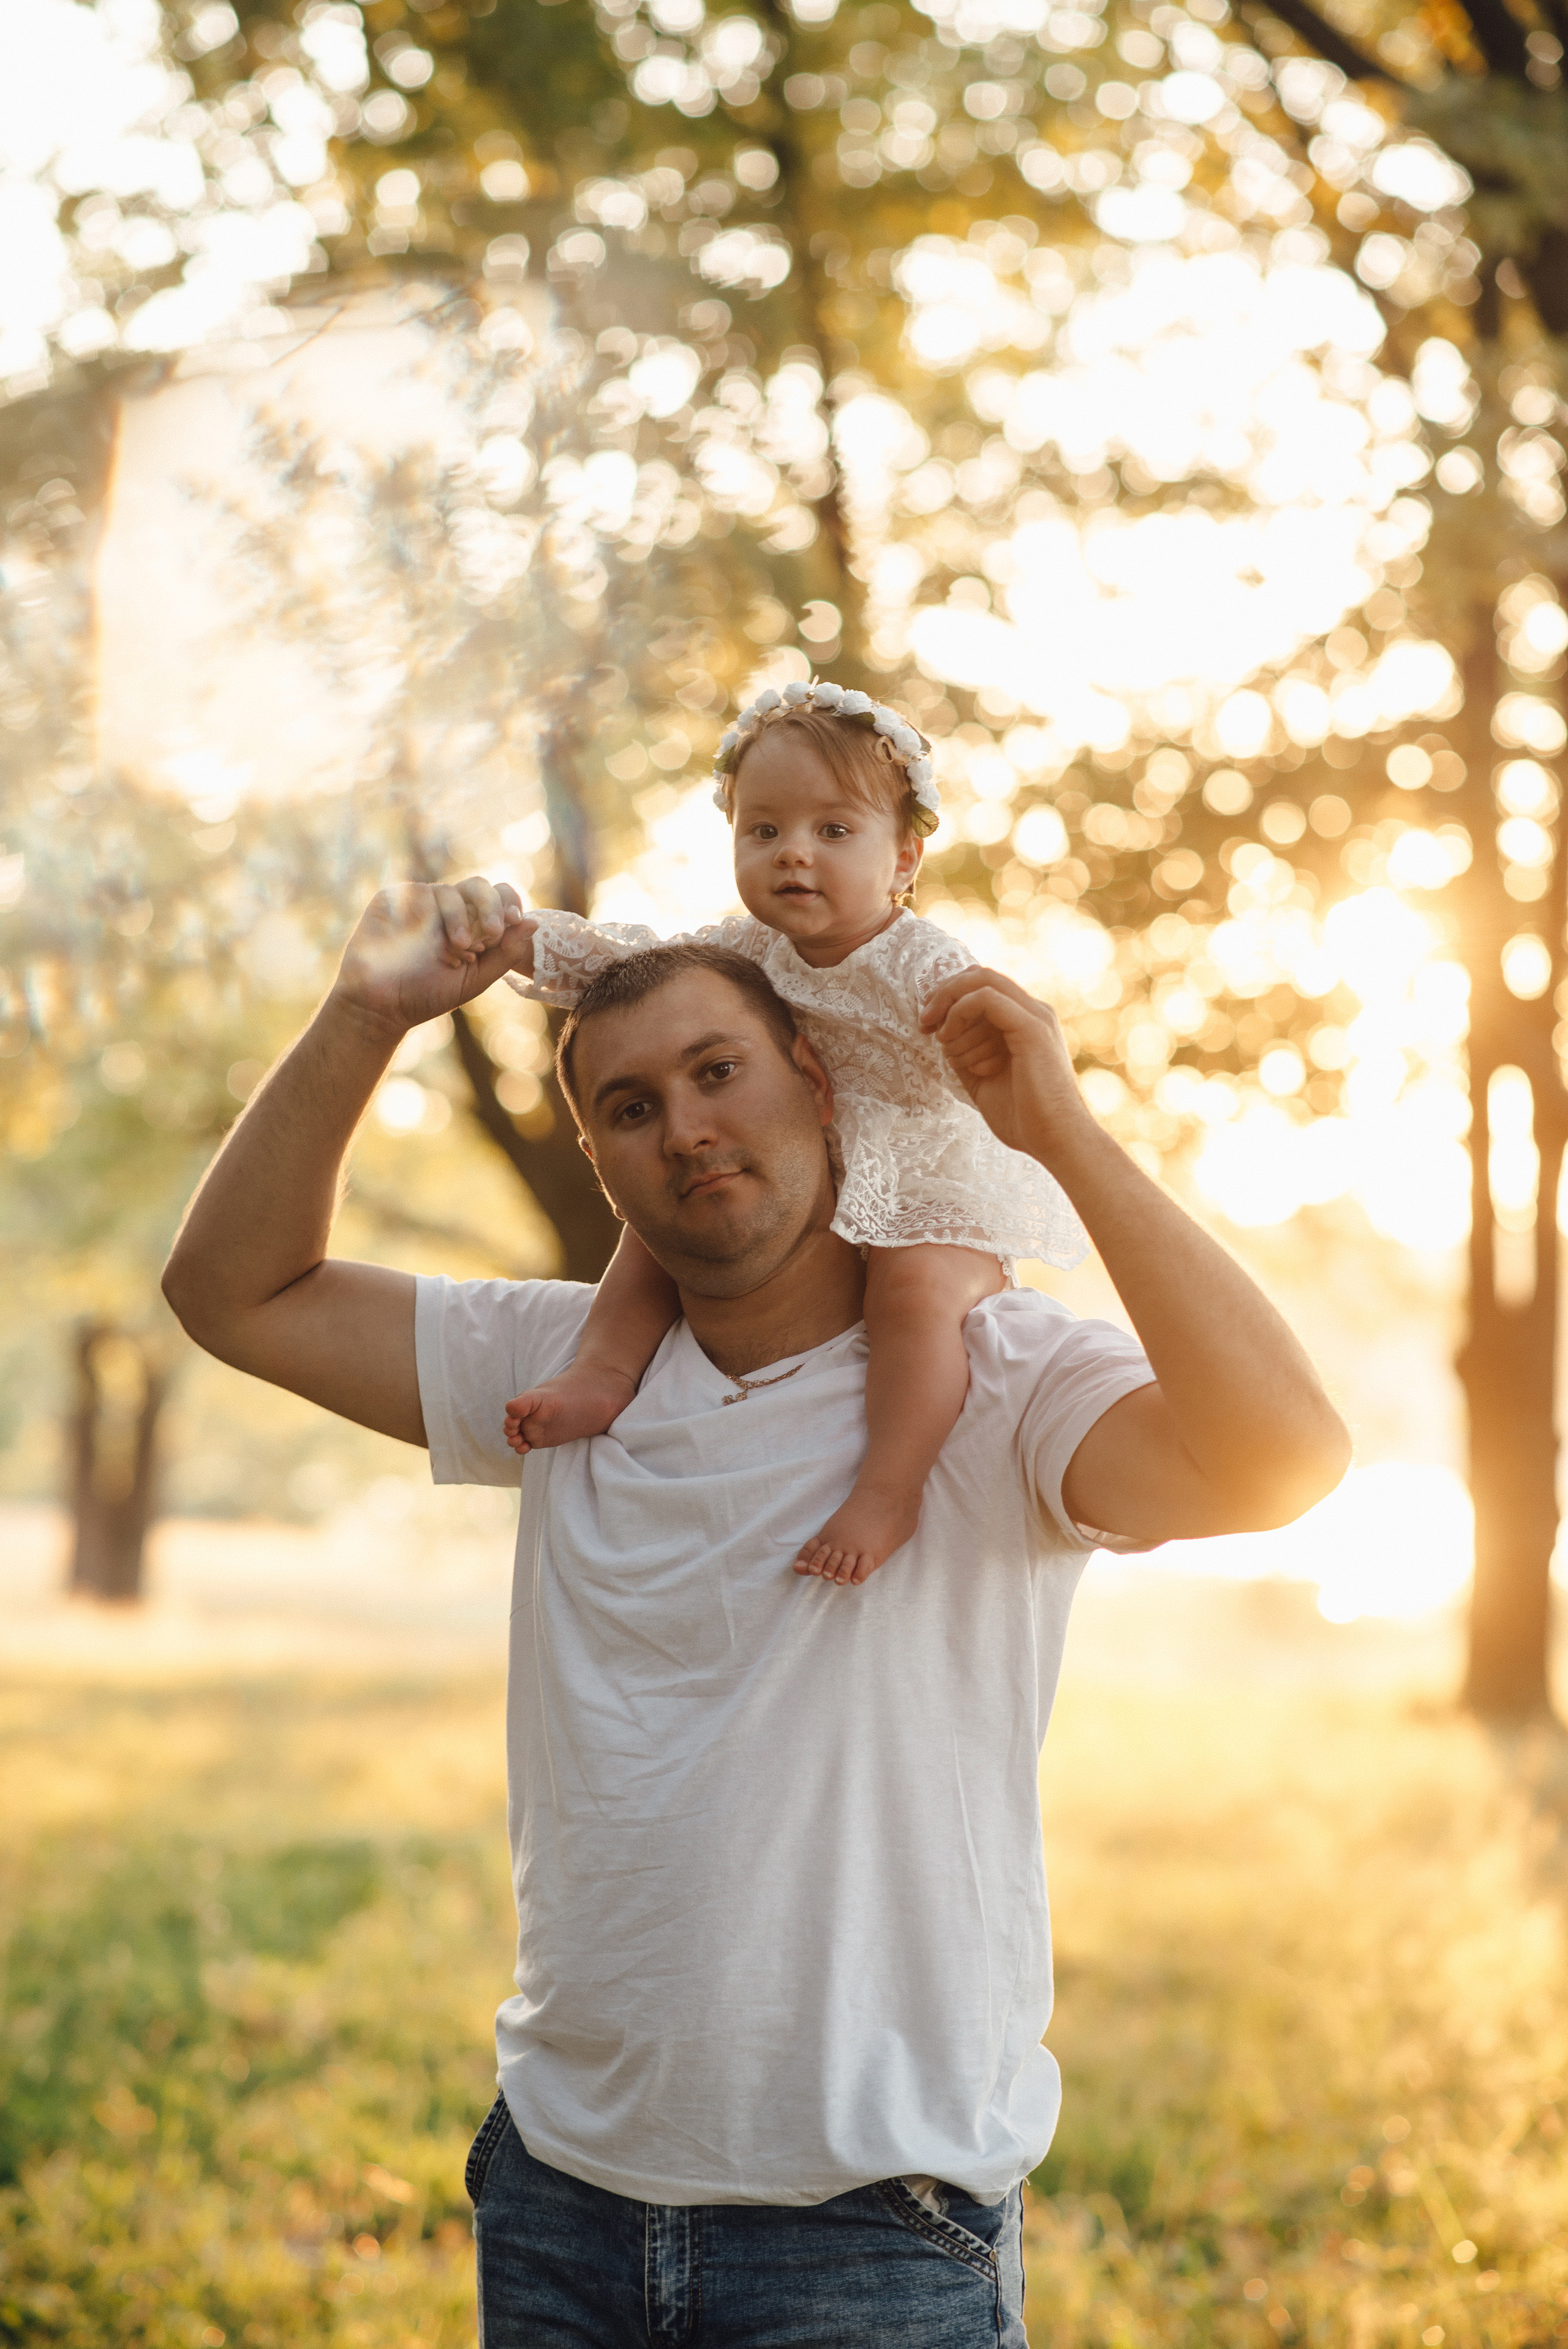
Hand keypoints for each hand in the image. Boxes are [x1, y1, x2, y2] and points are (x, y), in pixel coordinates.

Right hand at [331, 880, 535, 1034]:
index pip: (498, 898)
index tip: (516, 920)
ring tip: (459, 950)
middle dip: (490, 906)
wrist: (381, 1007)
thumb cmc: (428, 994)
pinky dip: (428, 916)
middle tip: (492, 932)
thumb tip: (535, 922)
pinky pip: (418, 894)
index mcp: (471, 922)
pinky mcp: (394, 899)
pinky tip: (427, 941)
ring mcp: (421, 902)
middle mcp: (448, 907)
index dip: (509, 903)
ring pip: (450, 891)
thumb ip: (505, 953)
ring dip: (460, 919)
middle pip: (479, 885)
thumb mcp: (475, 979)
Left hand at [920, 966, 1089, 1163]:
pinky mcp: (1033, 1028)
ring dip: (951, 1014)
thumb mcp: (983, 1080)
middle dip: (944, 996)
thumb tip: (942, 1036)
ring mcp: (1036, 1017)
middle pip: (979, 976)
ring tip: (949, 1050)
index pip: (982, 987)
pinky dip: (960, 1013)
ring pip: (981, 982)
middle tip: (924, 1023)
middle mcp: (1034, 1012)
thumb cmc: (1024, 1118)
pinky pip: (987, 999)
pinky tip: (951, 1038)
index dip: (949, 997)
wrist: (1056, 1141)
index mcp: (1026, 1023)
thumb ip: (967, 1052)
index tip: (927, 1026)